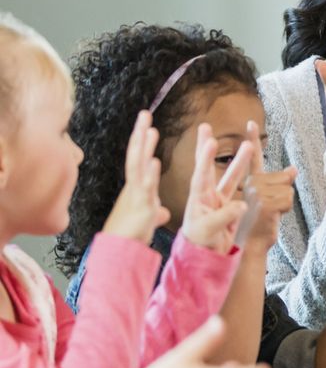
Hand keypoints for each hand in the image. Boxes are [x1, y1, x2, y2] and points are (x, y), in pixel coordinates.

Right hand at [102, 110, 170, 241]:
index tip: (147, 124)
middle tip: (145, 113)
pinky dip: (150, 175)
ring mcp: (137, 196)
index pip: (139, 159)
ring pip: (139, 167)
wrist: (121, 254)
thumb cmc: (132, 236)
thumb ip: (156, 212)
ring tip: (150, 129)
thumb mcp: (148, 220)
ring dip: (145, 148)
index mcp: (136, 188)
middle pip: (136, 155)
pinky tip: (155, 162)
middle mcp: (134, 188)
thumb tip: (163, 211)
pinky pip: (146, 189)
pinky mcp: (143, 208)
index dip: (142, 142)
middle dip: (140, 134)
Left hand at [180, 124, 250, 252]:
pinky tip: (261, 174)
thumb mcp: (208, 230)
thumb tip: (242, 205)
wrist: (205, 259)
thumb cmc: (201, 244)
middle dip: (208, 147)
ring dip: (240, 161)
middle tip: (206, 126)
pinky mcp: (230, 209)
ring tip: (249, 145)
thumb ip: (224, 216)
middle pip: (209, 167)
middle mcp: (208, 195)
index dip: (205, 158)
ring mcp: (219, 201)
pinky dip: (250, 182)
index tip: (209, 141)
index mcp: (198, 198)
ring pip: (232, 176)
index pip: (202, 173)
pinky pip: (242, 191)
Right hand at [237, 120, 296, 249]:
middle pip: (284, 178)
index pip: (253, 157)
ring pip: (288, 189)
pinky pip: (288, 200)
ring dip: (285, 204)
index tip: (250, 122)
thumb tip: (293, 169)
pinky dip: (285, 211)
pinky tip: (272, 218)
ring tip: (269, 214)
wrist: (250, 246)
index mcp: (250, 181)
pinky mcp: (264, 202)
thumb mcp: (270, 201)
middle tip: (268, 210)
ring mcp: (256, 192)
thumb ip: (279, 183)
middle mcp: (251, 183)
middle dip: (284, 195)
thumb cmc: (259, 224)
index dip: (252, 139)